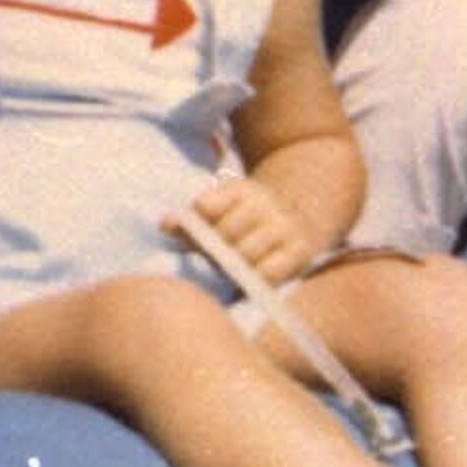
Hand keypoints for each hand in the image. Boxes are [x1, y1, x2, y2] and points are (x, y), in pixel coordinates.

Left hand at [169, 173, 325, 289]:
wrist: (297, 219)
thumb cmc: (243, 223)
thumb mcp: (217, 213)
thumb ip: (188, 220)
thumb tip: (165, 225)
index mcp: (240, 189)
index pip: (205, 207)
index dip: (197, 224)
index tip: (199, 232)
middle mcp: (266, 203)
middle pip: (225, 233)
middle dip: (216, 248)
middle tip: (218, 256)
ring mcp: (285, 225)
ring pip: (246, 254)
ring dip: (235, 265)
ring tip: (235, 265)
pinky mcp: (301, 250)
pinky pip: (269, 272)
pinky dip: (257, 277)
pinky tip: (253, 274)